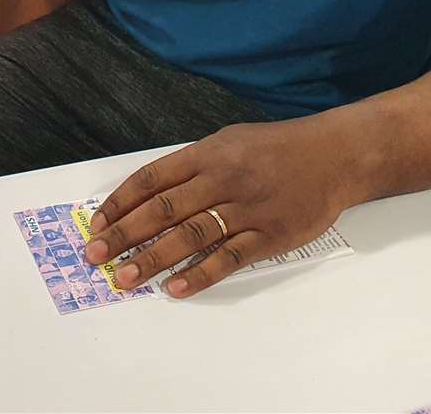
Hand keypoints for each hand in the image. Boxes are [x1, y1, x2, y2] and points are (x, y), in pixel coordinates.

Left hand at [82, 118, 360, 298]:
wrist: (334, 156)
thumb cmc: (276, 148)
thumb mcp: (228, 141)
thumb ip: (192, 165)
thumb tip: (150, 193)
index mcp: (207, 154)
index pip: (151, 179)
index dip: (121, 203)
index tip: (98, 224)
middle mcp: (222, 179)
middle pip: (163, 210)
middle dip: (125, 234)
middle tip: (96, 255)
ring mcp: (246, 209)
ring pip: (190, 236)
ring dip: (153, 259)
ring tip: (125, 277)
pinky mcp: (270, 235)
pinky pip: (228, 257)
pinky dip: (199, 274)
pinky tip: (175, 288)